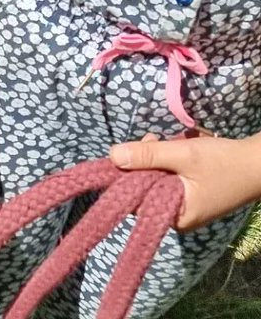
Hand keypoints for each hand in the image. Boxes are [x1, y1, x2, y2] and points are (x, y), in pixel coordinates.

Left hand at [110, 131, 260, 230]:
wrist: (259, 164)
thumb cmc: (223, 163)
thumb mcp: (183, 155)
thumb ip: (148, 156)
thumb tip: (112, 156)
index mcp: (176, 218)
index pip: (136, 201)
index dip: (128, 175)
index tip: (131, 150)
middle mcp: (178, 217)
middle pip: (143, 188)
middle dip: (142, 162)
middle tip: (152, 140)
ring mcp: (184, 205)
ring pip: (154, 179)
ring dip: (153, 158)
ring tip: (161, 140)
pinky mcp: (190, 193)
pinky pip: (167, 177)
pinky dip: (165, 161)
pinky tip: (170, 147)